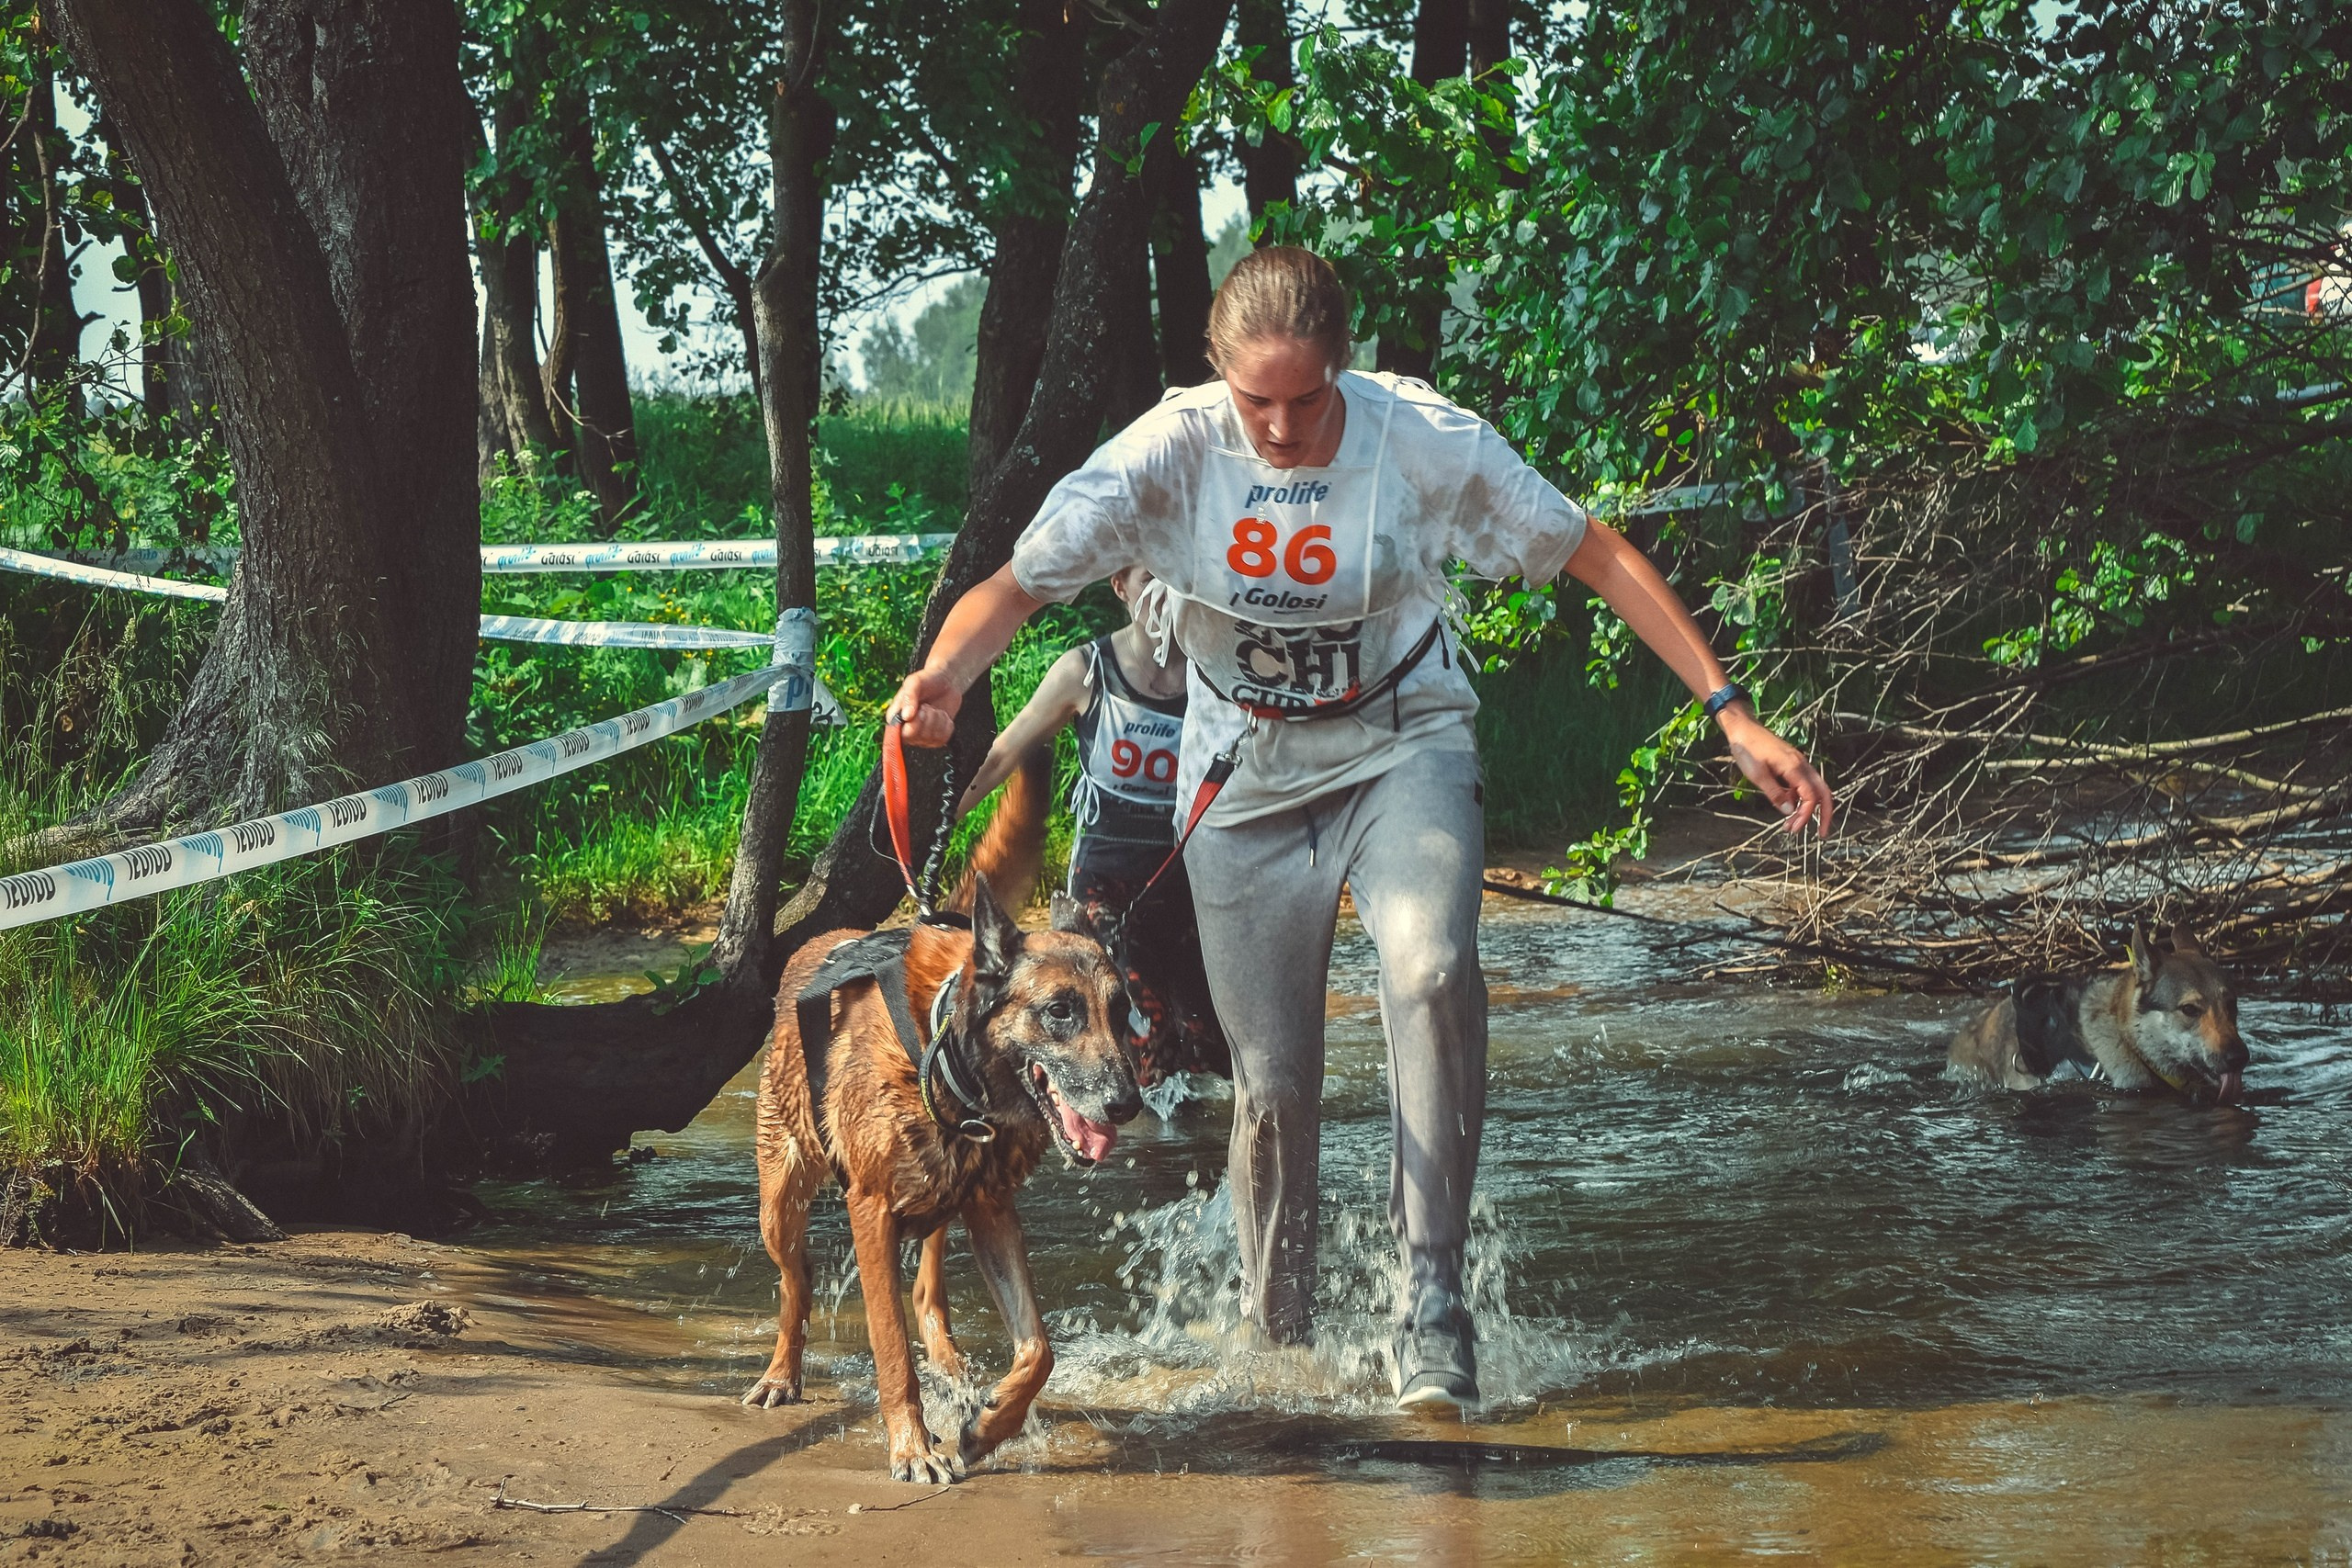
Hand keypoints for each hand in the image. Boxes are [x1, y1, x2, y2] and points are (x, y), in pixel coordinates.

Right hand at [886, 666, 962, 747]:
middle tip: (927, 706)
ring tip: (934, 708)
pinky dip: (946, 724)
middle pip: (917, 736)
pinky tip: (941, 715)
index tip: (920, 709)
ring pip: (932, 737)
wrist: (947, 682)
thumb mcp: (915, 682)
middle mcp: (906, 730)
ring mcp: (921, 737)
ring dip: (938, 719)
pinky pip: (944, 738)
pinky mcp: (936, 739)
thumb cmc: (927, 680)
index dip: (913, 724)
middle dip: (927, 718)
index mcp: (895, 717)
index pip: (900, 734)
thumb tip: (906, 716)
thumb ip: (909, 697)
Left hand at [1720, 707, 1833, 836]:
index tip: (1795, 828)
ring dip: (1807, 809)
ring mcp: (1798, 764)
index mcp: (1794, 767)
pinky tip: (1785, 808)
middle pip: (1823, 792)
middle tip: (1821, 834)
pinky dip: (1798, 799)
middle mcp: (1802, 765)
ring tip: (1792, 826)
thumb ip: (1774, 794)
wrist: (1743, 729)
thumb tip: (1789, 812)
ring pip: (1814, 789)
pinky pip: (1802, 785)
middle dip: (1825, 814)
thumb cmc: (1747, 749)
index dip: (1806, 815)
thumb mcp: (1757, 775)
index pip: (1811, 796)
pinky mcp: (1792, 765)